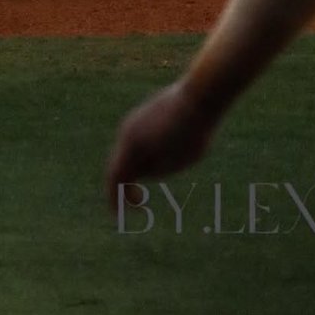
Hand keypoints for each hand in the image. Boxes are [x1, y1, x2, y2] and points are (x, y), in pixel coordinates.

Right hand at [105, 80, 217, 212]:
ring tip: (166, 173)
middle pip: (119, 164)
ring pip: (129, 151)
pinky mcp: (145, 112)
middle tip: (141, 203)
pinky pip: (138, 140)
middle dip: (126, 185)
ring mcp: (134, 119)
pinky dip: (143, 156)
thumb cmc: (191, 134)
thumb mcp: (174, 163)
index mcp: (130, 146)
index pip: (114, 179)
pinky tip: (166, 158)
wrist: (200, 97)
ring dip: (137, 169)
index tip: (119, 217)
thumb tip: (142, 172)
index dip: (115, 201)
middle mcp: (126, 131)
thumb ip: (154, 171)